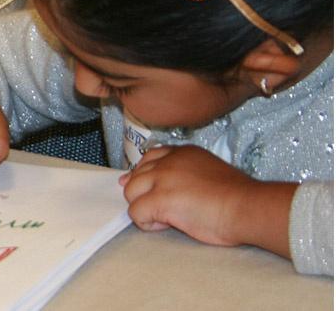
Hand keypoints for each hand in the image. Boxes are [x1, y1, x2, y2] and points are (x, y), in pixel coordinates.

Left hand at [119, 145, 295, 255]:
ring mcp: (161, 179)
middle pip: (136, 175)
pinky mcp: (159, 199)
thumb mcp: (208, 171)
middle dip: (144, 193)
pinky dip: (147, 223)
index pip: (150, 157)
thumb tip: (165, 184)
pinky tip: (167, 225)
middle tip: (164, 209)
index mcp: (182, 153)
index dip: (145, 175)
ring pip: (130, 192)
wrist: (248, 207)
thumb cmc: (237, 196)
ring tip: (167, 217)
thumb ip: (185, 172)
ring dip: (144, 207)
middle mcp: (168, 161)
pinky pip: (135, 213)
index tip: (148, 189)